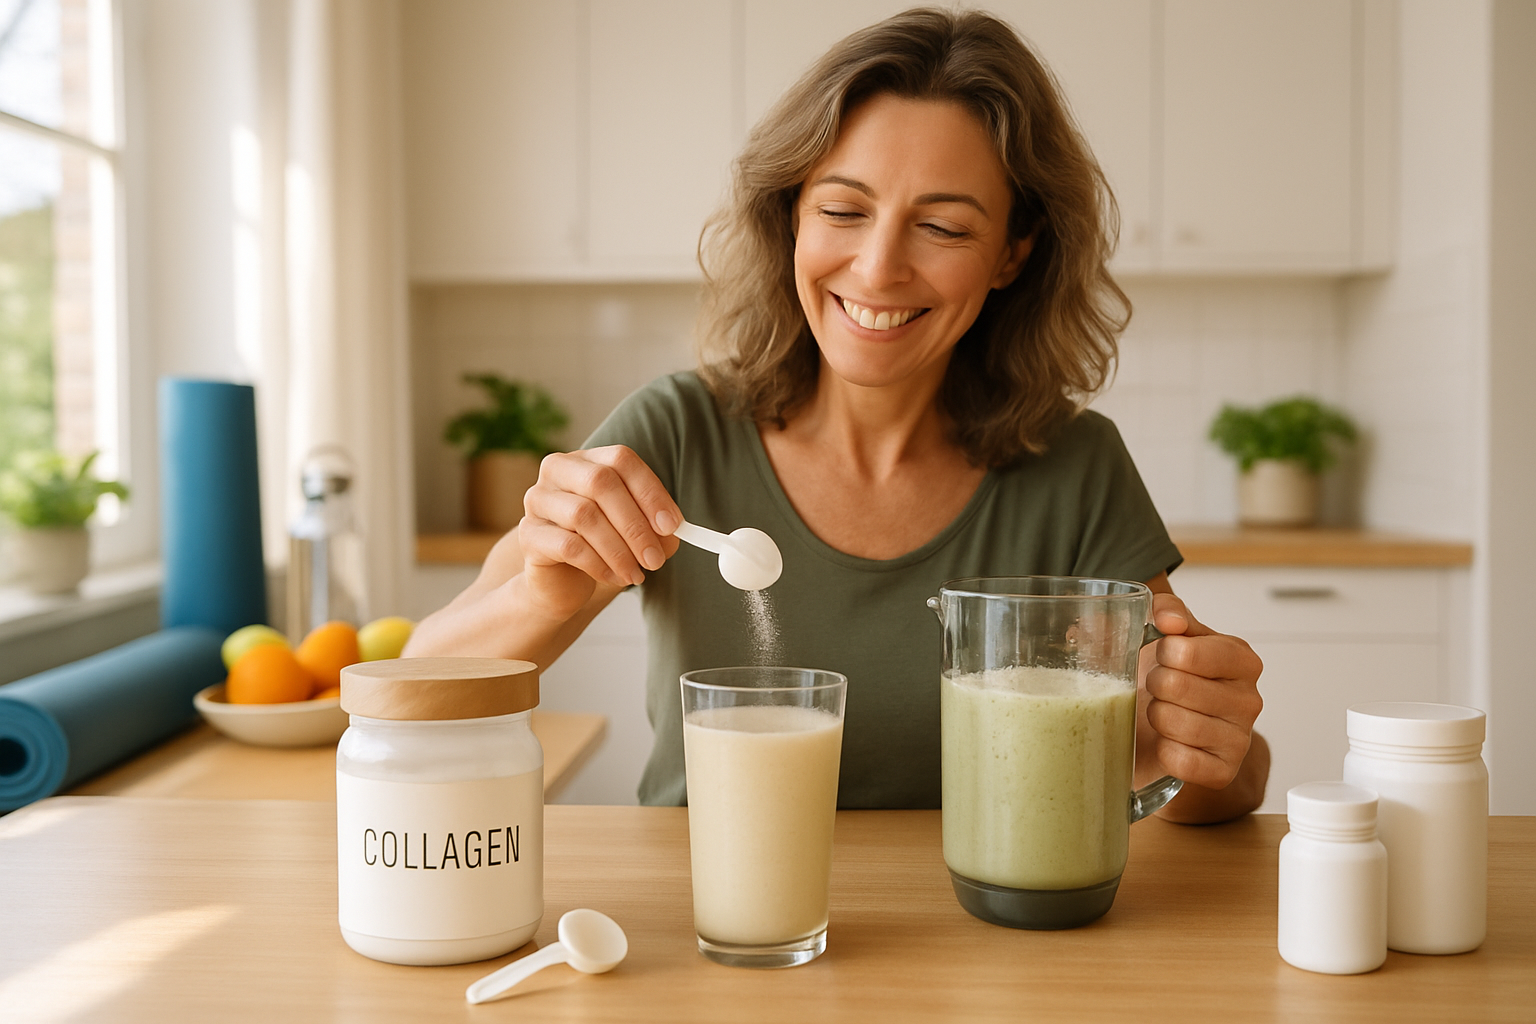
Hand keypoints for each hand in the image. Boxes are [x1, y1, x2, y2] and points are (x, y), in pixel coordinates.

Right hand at [516, 446, 680, 619]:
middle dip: (635, 525)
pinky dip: (598, 564)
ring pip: (584, 515)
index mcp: (588, 460)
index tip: (672, 526)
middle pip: (601, 482)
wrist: (562, 582)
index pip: (621, 460)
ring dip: (618, 549)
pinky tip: (613, 577)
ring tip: (635, 574)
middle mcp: (558, 470)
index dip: (650, 492)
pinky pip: (568, 545)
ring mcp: (538, 499)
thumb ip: (657, 528)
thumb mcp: (636, 534)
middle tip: (654, 559)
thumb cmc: (602, 547)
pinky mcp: (528, 534)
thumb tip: (672, 530)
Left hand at [1141, 591, 1263, 790]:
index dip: (1162, 654)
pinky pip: (1181, 761)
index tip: (1164, 657)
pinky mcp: (1224, 772)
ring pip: (1175, 723)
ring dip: (1156, 717)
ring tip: (1163, 713)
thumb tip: (1169, 618)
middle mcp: (1250, 699)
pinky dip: (1164, 752)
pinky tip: (1168, 743)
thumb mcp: (1167, 635)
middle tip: (1160, 689)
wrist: (1162, 727)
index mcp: (1241, 658)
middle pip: (1176, 686)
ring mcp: (1241, 739)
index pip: (1187, 651)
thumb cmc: (1166, 677)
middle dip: (1155, 686)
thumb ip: (1169, 610)